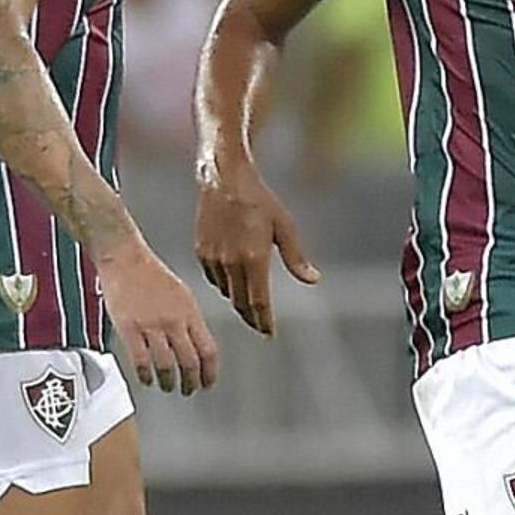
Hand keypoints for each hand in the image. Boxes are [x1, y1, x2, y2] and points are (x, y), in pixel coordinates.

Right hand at [106, 246, 219, 394]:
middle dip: (192, 382)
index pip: (208, 350)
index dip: (210, 371)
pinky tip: (147, 380)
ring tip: (169, 387)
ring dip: (169, 382)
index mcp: (190, 313)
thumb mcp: (182, 295)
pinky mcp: (128, 329)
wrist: (126, 259)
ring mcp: (151, 326)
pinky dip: (146, 375)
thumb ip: (190, 320)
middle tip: (190, 390)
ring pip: (166, 365)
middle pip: (190, 362)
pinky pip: (140, 360)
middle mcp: (174, 321)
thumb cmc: (152, 274)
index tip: (208, 382)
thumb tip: (198, 343)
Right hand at [192, 165, 318, 337]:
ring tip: (249, 306)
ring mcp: (213, 258)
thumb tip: (313, 279)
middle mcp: (231, 262)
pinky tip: (233, 283)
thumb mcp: (285, 227)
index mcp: (254, 258)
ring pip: (227, 291)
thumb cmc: (260, 201)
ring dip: (238, 301)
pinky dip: (225, 285)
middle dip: (252, 317)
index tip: (269, 333)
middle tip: (261, 327)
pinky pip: (214, 278)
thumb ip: (297, 258)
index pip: (259, 301)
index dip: (264, 320)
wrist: (224, 181)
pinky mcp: (201, 252)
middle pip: (241, 302)